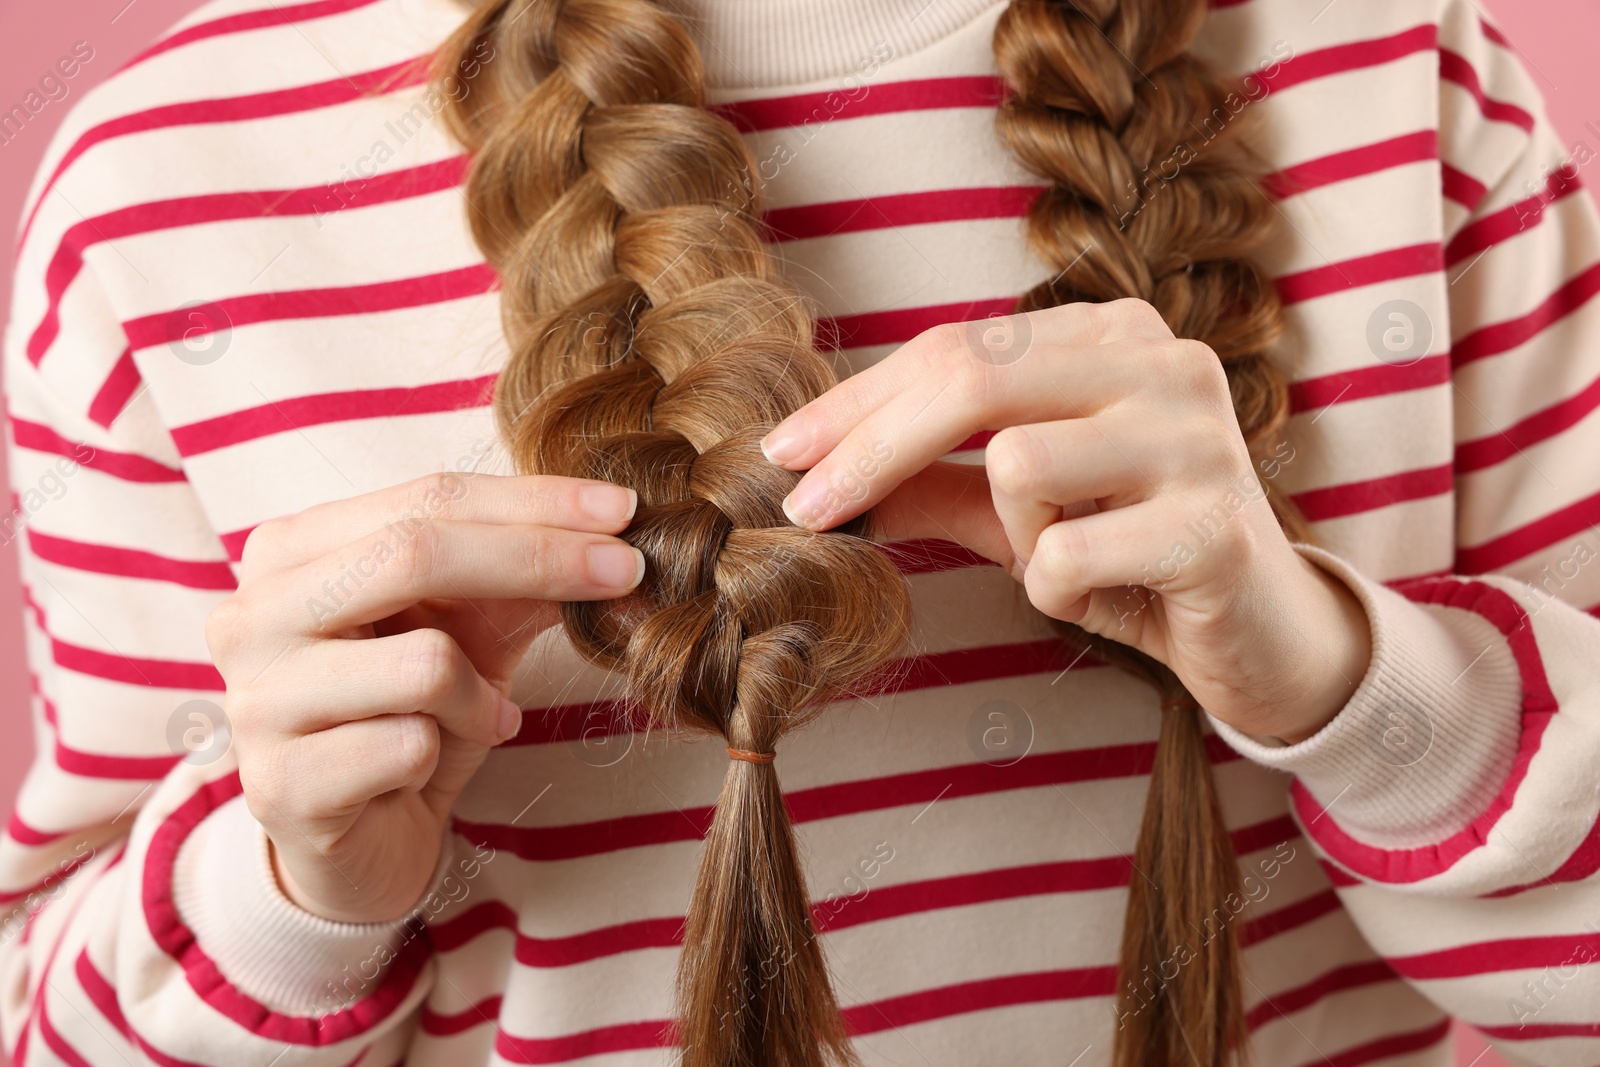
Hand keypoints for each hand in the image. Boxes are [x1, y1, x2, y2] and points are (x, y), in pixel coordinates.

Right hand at [205, 472, 643, 923]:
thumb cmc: (411, 715)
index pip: (425, 498)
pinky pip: (408, 748)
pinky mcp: (279, 787)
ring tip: (481, 716)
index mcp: (291, 552)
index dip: (532, 502)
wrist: (361, 840)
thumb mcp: (472, 632)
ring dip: (480, 693)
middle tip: (625, 575)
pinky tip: (429, 767)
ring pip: (422, 663)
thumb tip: (608, 531)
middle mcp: (251, 614)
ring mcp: (254, 702)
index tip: (624, 511)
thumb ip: (520, 577)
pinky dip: (444, 755)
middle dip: (538, 559)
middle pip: (413, 554)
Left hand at [760, 298, 1370, 743]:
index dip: (858, 402)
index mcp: (1113, 336)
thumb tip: (817, 478)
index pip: (958, 347)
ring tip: (1061, 559)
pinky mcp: (1214, 524)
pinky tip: (1102, 597)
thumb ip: (932, 484)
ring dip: (1010, 536)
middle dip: (869, 448)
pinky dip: (1054, 592)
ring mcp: (1199, 435)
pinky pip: (1064, 554)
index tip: (784, 454)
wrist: (1263, 635)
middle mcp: (1162, 361)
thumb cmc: (1132, 558)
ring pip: (1016, 462)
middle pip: (972, 376)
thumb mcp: (1020, 514)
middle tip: (802, 512)